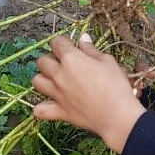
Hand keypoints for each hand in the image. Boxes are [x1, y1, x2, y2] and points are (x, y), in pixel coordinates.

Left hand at [32, 34, 144, 152]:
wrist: (117, 115)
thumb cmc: (116, 86)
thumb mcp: (108, 62)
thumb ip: (91, 50)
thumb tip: (83, 39)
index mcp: (71, 59)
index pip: (57, 42)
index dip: (63, 42)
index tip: (70, 46)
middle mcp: (59, 75)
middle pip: (42, 61)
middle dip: (51, 58)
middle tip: (63, 63)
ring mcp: (57, 94)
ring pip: (37, 81)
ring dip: (44, 78)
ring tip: (55, 80)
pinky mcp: (59, 111)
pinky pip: (39, 110)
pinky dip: (42, 107)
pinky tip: (51, 103)